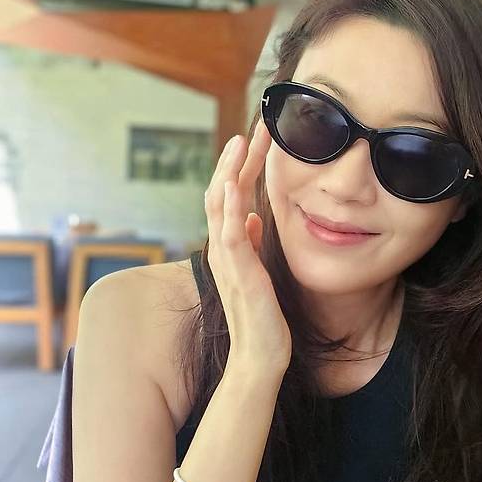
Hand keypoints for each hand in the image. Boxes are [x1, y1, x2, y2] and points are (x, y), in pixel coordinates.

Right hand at [204, 121, 291, 375]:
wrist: (260, 355)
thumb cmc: (262, 315)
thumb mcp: (259, 271)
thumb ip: (251, 242)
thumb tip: (253, 216)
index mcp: (230, 245)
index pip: (231, 196)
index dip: (242, 166)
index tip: (259, 139)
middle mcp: (222, 248)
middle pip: (222, 192)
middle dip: (238, 159)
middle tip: (256, 127)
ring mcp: (227, 260)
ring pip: (220, 206)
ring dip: (230, 171)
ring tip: (242, 141)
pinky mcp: (238, 274)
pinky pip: (228, 234)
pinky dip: (229, 206)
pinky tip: (235, 181)